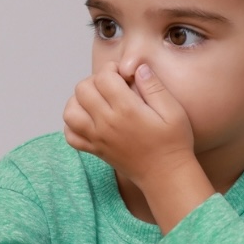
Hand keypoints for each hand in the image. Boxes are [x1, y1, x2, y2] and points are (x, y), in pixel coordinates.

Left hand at [62, 62, 194, 186]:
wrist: (166, 175)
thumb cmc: (173, 142)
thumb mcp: (173, 110)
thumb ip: (154, 86)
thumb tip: (138, 67)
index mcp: (127, 110)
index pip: (103, 78)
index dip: (112, 69)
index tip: (124, 75)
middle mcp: (107, 123)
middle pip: (82, 90)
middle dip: (95, 80)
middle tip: (112, 85)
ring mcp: (97, 138)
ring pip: (70, 112)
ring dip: (79, 100)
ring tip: (97, 100)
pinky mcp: (94, 150)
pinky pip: (70, 135)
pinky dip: (73, 124)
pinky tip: (89, 119)